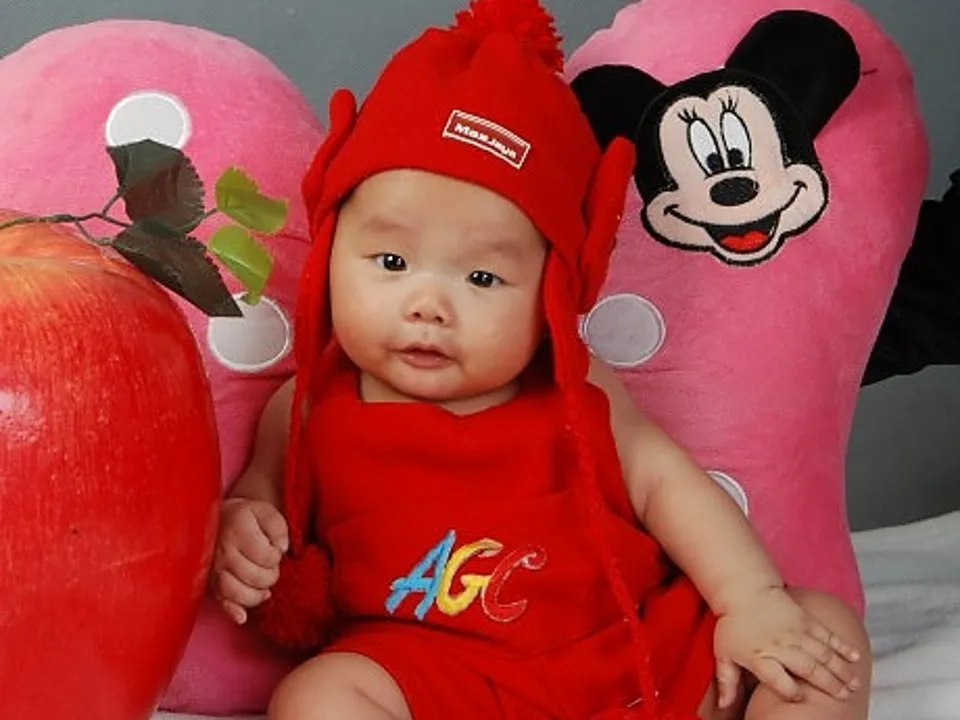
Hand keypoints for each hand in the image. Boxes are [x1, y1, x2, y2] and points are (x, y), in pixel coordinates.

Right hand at [213, 497, 288, 624]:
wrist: (218, 518)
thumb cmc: (246, 516)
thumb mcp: (266, 510)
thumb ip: (278, 527)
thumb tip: (282, 548)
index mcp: (238, 529)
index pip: (266, 556)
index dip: (276, 557)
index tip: (274, 550)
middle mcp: (223, 550)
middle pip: (255, 576)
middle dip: (270, 575)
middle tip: (270, 566)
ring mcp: (215, 569)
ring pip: (237, 593)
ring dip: (257, 594)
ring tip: (264, 586)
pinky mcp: (211, 582)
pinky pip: (221, 601)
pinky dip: (233, 611)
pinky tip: (243, 616)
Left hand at [713, 586, 861, 707]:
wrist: (744, 590)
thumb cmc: (733, 625)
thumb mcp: (723, 653)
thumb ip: (726, 681)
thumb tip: (723, 706)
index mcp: (759, 656)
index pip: (777, 678)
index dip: (789, 690)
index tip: (800, 698)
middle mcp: (781, 645)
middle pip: (808, 668)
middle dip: (828, 684)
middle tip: (844, 697)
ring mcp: (796, 632)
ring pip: (823, 654)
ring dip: (841, 670)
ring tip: (855, 685)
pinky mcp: (806, 620)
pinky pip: (827, 634)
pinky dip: (842, 645)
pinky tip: (856, 657)